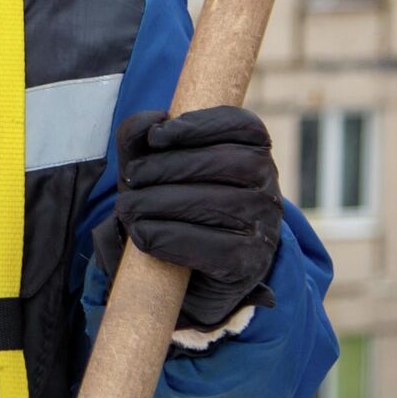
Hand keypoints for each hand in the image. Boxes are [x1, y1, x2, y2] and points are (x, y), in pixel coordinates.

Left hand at [94, 106, 280, 329]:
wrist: (188, 275)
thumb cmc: (170, 206)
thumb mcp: (151, 168)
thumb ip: (141, 138)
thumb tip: (149, 122)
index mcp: (253, 155)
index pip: (244, 126)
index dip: (202, 124)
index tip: (157, 135)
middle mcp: (268, 189)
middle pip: (229, 162)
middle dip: (171, 165)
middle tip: (132, 177)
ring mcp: (264, 228)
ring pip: (220, 203)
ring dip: (162, 201)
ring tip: (128, 207)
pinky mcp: (249, 263)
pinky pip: (213, 247)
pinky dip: (169, 237)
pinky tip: (143, 234)